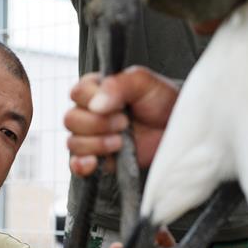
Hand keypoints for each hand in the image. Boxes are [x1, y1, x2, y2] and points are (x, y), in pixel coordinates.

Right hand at [64, 66, 178, 175]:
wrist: (177, 128)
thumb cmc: (161, 101)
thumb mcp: (144, 82)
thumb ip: (118, 84)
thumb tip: (95, 105)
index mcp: (95, 90)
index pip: (76, 94)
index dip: (94, 101)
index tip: (121, 106)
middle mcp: (89, 113)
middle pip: (71, 120)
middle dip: (98, 125)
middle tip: (125, 124)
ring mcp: (92, 138)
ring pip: (73, 143)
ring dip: (96, 144)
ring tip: (121, 142)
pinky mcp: (99, 159)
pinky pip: (76, 165)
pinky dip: (81, 165)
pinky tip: (95, 162)